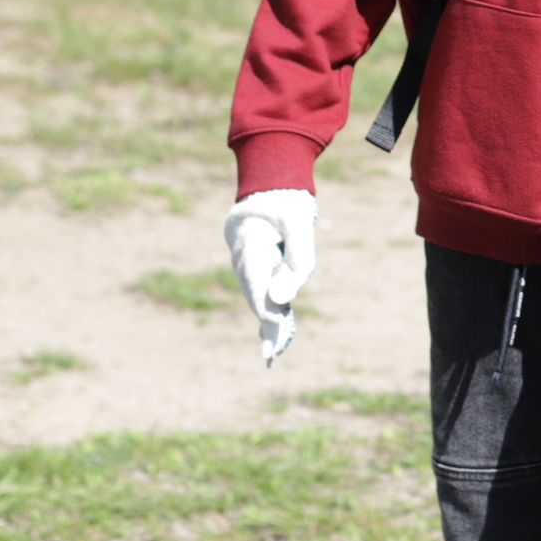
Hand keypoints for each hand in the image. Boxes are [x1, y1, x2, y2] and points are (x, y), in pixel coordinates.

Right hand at [225, 187, 318, 363]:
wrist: (267, 189)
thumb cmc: (286, 204)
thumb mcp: (298, 222)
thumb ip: (297, 255)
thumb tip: (284, 297)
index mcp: (250, 243)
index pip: (257, 282)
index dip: (266, 306)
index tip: (277, 328)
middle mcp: (242, 258)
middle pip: (253, 294)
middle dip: (265, 321)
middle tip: (274, 351)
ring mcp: (244, 263)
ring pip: (255, 295)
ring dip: (265, 319)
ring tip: (274, 349)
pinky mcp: (252, 267)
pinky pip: (258, 290)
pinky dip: (266, 309)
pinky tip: (273, 331)